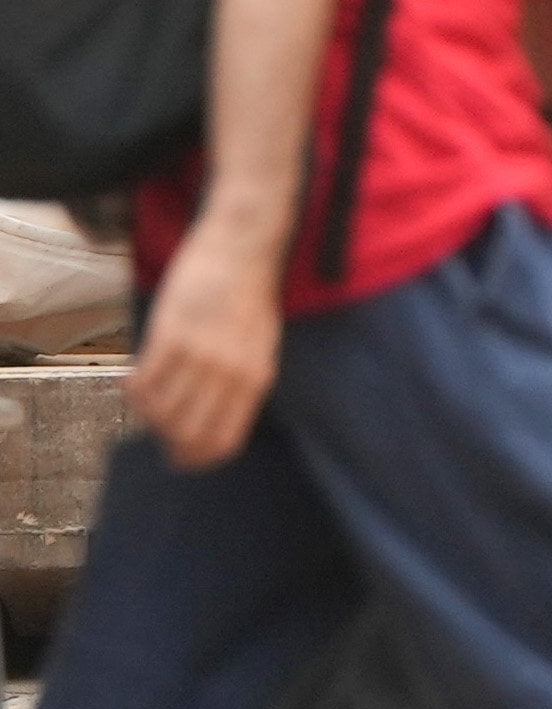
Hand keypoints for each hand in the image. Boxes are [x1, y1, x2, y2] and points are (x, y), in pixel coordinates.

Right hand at [129, 228, 282, 470]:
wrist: (241, 249)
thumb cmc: (250, 296)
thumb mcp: (261, 345)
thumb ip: (242, 382)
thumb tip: (214, 420)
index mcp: (256, 379)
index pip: (223, 442)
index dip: (196, 458)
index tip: (178, 457)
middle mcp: (230, 374)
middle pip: (188, 435)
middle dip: (167, 441)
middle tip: (156, 429)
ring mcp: (200, 356)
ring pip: (162, 413)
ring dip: (147, 414)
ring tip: (146, 398)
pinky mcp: (172, 336)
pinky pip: (144, 383)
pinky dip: (134, 391)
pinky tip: (134, 379)